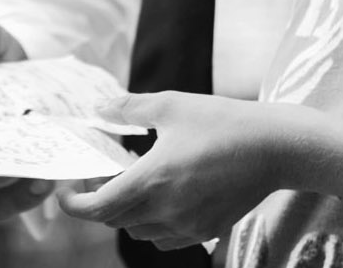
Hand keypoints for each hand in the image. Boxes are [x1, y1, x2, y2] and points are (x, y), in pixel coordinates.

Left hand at [59, 92, 292, 250]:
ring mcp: (188, 225)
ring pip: (139, 232)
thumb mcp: (172, 105)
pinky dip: (153, 223)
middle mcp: (166, 209)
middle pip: (115, 220)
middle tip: (100, 177)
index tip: (66, 192)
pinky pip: (166, 238)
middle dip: (100, 203)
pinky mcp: (206, 231)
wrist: (276, 148)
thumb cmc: (224, 122)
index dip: (74, 205)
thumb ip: (129, 108)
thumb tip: (99, 108)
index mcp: (152, 179)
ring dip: (127, 213)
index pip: (98, 208)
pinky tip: (164, 197)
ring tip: (135, 183)